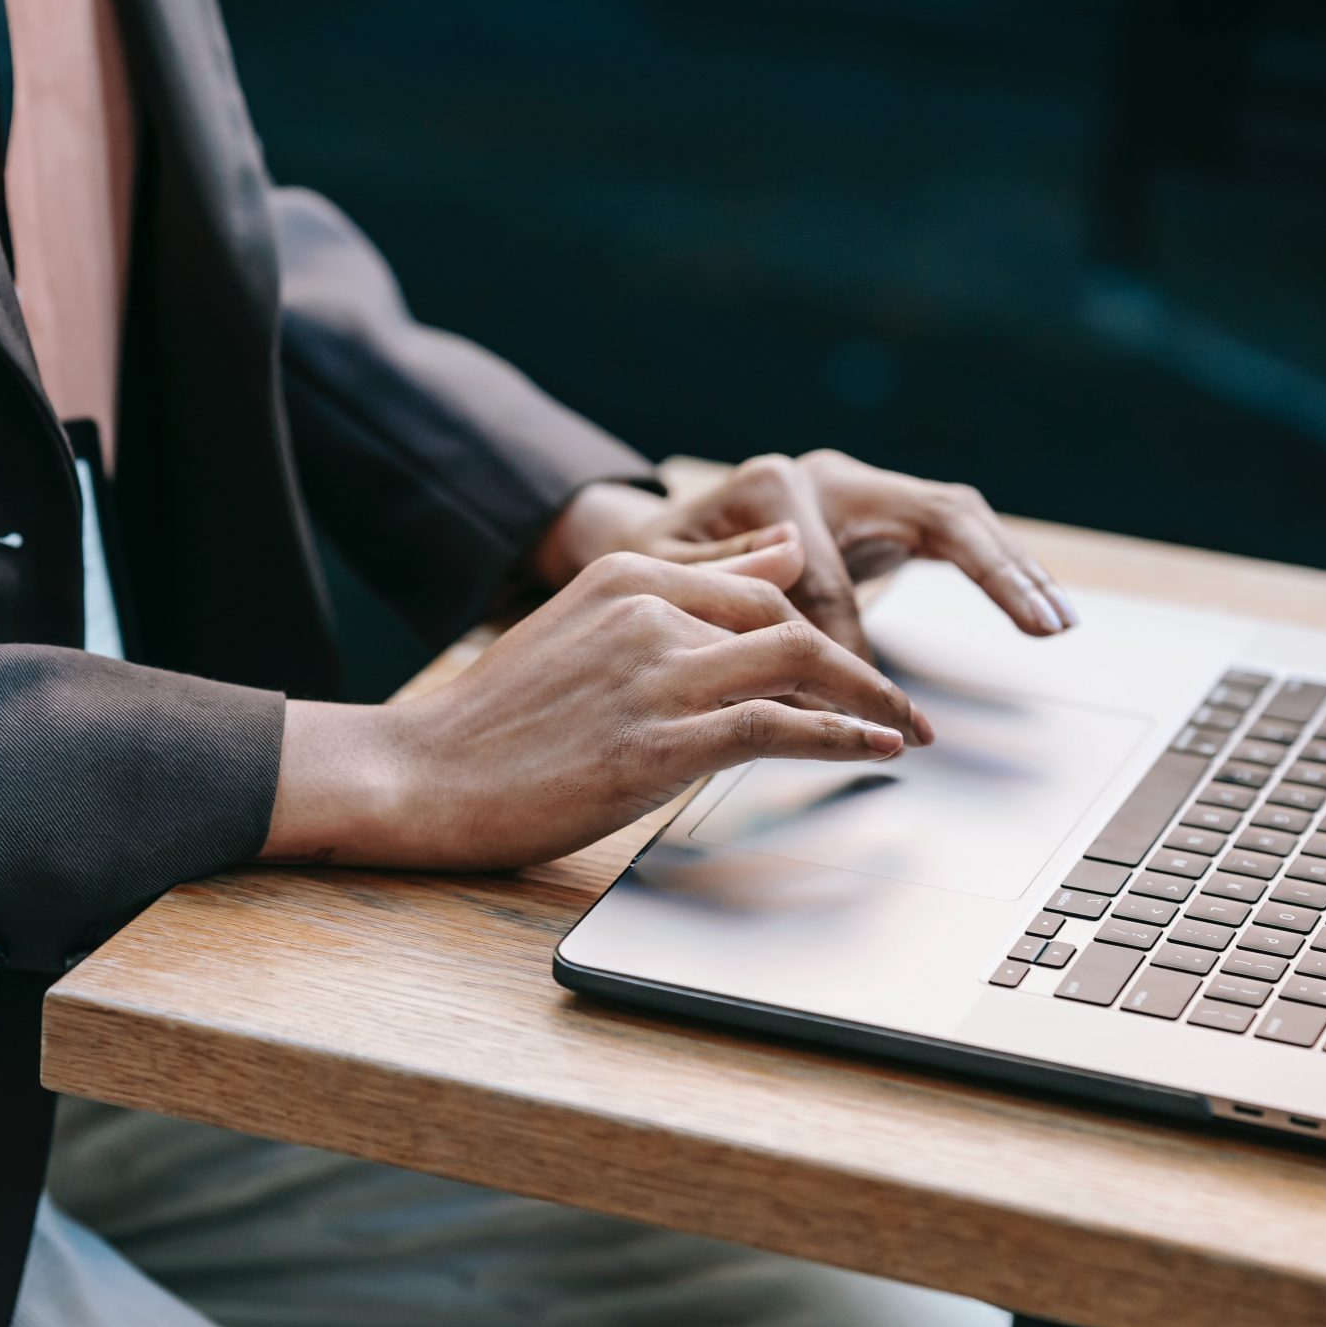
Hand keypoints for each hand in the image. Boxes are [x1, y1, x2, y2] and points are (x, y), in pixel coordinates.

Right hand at [261, 536, 933, 868]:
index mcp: (628, 572)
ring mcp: (654, 673)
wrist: (421, 775)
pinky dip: (841, 737)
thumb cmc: (499, 718)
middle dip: (861, 664)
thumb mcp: (589, 622)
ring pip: (797, 662)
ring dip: (868, 699)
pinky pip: (779, 726)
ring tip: (905, 732)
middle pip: (791, 617)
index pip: (762, 584)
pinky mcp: (659, 741)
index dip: (825, 625)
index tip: (861, 666)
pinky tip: (873, 752)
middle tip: (904, 709)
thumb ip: (688, 585)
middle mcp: (647, 608)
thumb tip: (780, 551)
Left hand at [532, 451, 1076, 658]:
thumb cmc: (646, 566)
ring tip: (1056, 620)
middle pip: (931, 512)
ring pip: (956, 516)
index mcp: (772, 487)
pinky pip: (954, 534)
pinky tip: (1038, 606)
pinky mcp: (879, 513)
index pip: (830, 572)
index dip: (849, 639)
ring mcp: (860, 491)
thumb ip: (719, 585)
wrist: (645, 538)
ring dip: (1013, 567)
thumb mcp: (659, 576)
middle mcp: (826, 477)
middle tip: (1039, 624)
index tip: (866, 700)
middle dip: (992, 571)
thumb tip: (791, 594)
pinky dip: (999, 568)